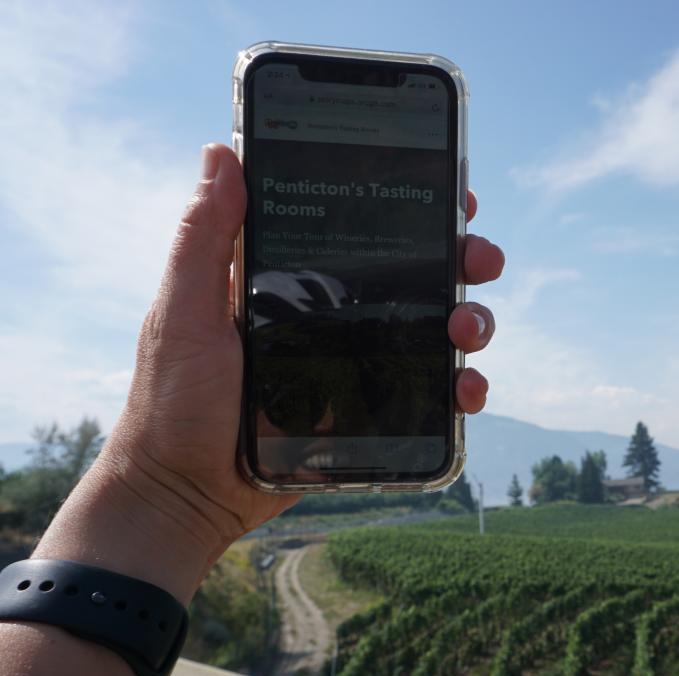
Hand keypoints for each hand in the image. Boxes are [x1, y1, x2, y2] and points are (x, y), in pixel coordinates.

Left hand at [33, 144, 503, 601]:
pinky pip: (432, 393)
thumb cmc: (173, 402)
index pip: (364, 227)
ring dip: (472, 321)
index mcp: (296, 277)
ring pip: (438, 329)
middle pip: (419, 274)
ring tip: (466, 332)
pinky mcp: (374, 412)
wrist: (186, 494)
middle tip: (478, 259)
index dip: (413, 204)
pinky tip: (466, 390)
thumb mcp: (183, 313)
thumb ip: (203, 238)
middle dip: (463, 259)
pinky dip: (463, 387)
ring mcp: (360, 363)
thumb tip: (221, 152)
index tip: (449, 190)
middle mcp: (337, 314)